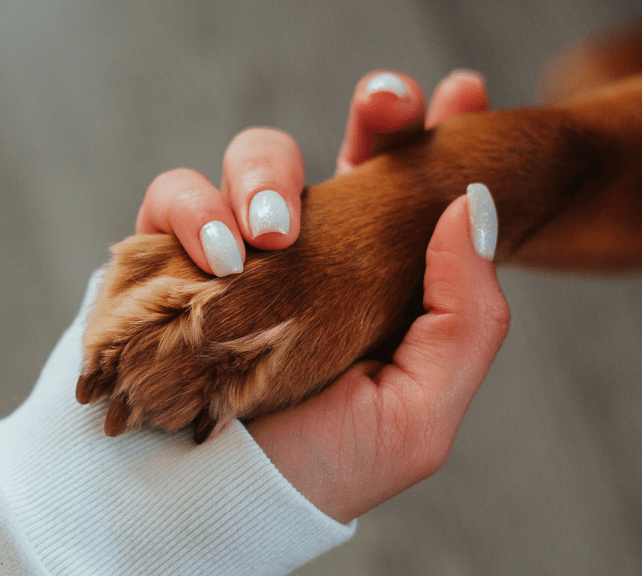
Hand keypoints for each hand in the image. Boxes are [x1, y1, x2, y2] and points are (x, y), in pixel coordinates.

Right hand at [137, 70, 506, 522]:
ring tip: (267, 235)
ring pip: (255, 158)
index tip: (464, 96)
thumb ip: (465, 318)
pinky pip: (174, 195)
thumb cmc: (311, 471)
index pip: (412, 194)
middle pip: (345, 150)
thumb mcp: (416, 415)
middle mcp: (310, 257)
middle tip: (387, 104)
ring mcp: (238, 251)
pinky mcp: (167, 256)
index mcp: (375, 283)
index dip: (437, 137)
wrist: (199, 512)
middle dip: (375, 113)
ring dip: (266, 172)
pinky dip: (192, 211)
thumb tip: (473, 206)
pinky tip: (217, 256)